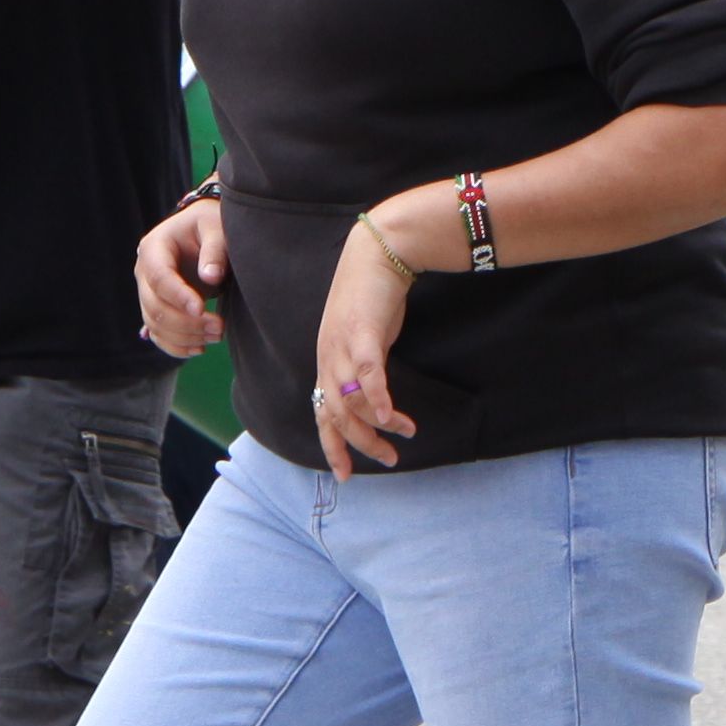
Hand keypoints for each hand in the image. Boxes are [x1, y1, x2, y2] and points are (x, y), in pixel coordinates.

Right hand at [133, 200, 229, 358]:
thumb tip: (210, 277)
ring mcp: (147, 293)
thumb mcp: (216, 228)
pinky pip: (158, 334)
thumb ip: (215, 250)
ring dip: (185, 337)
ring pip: (155, 324)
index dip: (178, 296)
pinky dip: (176, 346)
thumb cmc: (210, 225)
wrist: (203, 232)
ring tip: (218, 336)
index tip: (201, 309)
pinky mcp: (157, 308)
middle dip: (187, 322)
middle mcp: (144, 272)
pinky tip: (199, 348)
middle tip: (220, 327)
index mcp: (154, 247)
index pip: (159, 277)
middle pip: (154, 305)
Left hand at [311, 223, 420, 476]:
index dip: (332, 446)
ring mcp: (342, 346)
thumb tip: (374, 393)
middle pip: (334, 415)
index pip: (321, 413)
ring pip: (349, 401)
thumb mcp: (364, 336)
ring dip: (376, 424)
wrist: (377, 252)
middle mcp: (328, 358)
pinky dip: (375, 399)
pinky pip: (367, 374)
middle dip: (360, 444)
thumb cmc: (372, 293)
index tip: (346, 474)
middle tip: (388, 460)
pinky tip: (389, 415)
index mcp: (328, 361)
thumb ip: (364, 364)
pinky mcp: (363, 333)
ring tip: (403, 434)